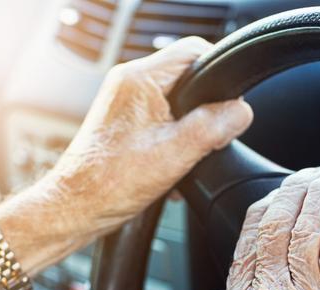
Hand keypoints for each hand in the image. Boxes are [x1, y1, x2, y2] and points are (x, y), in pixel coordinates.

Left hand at [45, 36, 252, 236]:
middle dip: (206, 110)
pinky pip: (164, 119)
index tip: (226, 109)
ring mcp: (126, 103)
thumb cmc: (111, 182)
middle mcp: (129, 83)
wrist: (77, 208)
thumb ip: (214, 126)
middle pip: (189, 78)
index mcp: (139, 79)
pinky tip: (172, 164)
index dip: (220, 78)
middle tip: (204, 140)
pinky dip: (175, 139)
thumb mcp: (176, 153)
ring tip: (184, 155)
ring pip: (179, 102)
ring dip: (190, 129)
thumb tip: (241, 111)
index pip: (196, 52)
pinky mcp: (126, 122)